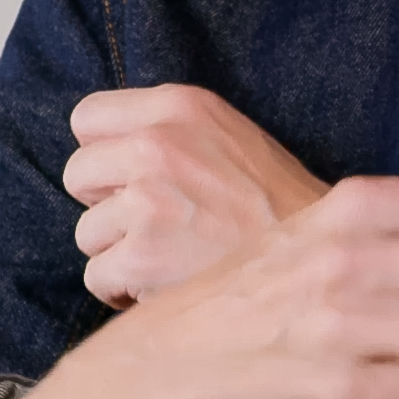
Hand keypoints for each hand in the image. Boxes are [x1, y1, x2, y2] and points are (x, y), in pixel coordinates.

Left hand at [64, 84, 328, 307]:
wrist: (321, 262)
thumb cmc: (279, 207)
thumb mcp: (233, 137)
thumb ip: (172, 129)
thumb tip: (108, 144)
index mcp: (180, 107)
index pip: (87, 118)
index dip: (105, 153)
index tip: (131, 178)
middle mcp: (156, 145)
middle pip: (78, 175)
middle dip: (107, 205)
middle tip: (154, 225)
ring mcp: (146, 201)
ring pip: (87, 232)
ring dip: (119, 253)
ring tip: (170, 258)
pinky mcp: (141, 256)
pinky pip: (97, 276)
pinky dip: (124, 291)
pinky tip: (164, 287)